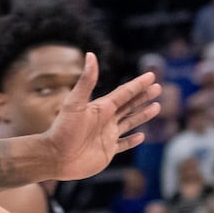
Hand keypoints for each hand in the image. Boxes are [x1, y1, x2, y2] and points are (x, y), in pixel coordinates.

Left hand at [37, 55, 160, 181]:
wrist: (55, 157)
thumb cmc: (63, 130)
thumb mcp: (75, 103)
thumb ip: (86, 81)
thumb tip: (91, 55)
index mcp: (101, 107)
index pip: (124, 93)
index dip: (138, 84)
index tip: (151, 76)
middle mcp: (105, 120)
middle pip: (129, 105)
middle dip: (143, 97)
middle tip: (158, 88)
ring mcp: (107, 135)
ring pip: (129, 122)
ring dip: (142, 115)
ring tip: (157, 107)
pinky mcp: (107, 151)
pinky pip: (123, 144)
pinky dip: (132, 140)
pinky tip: (142, 136)